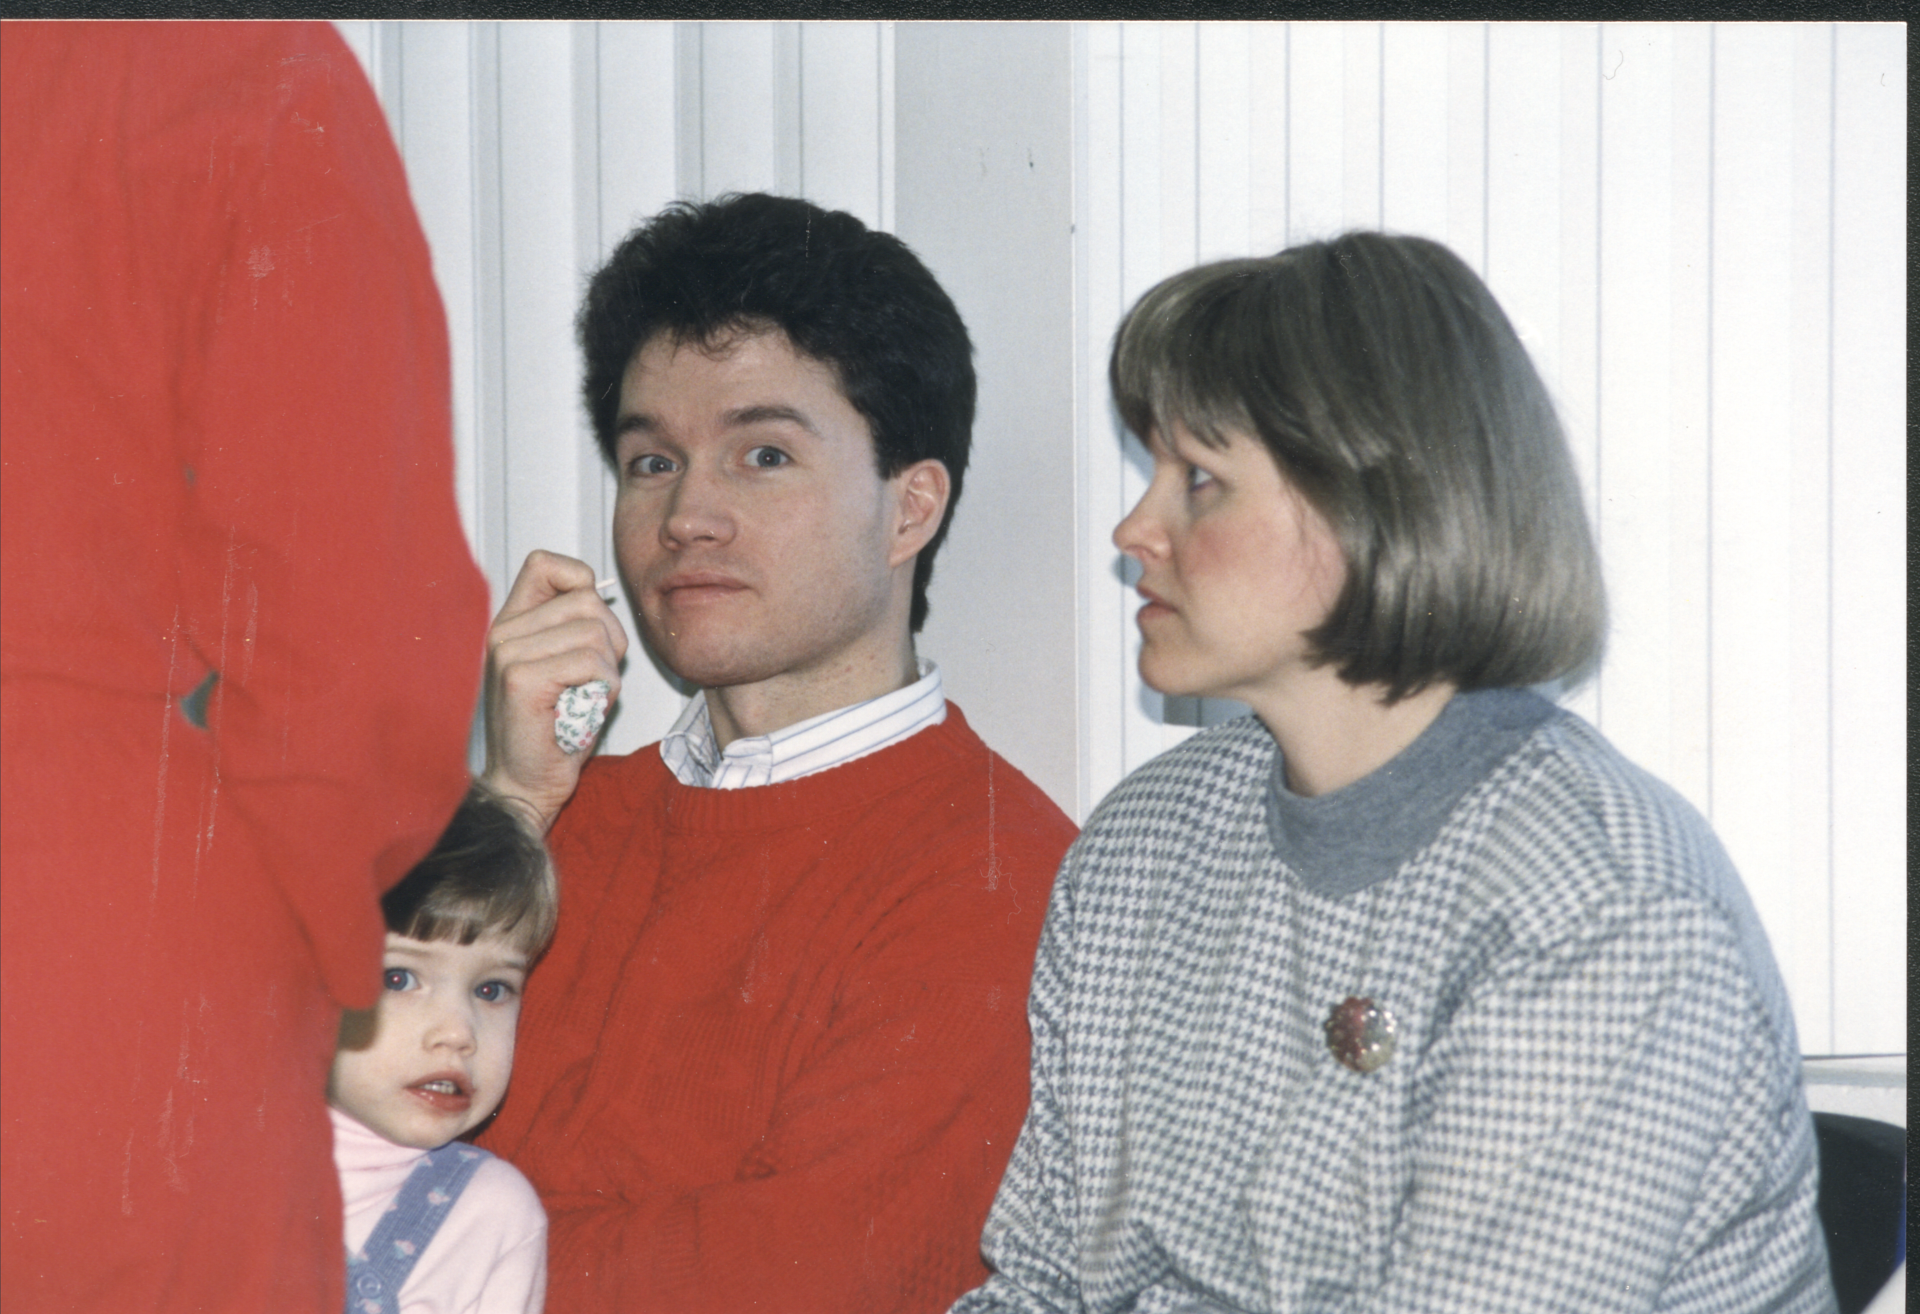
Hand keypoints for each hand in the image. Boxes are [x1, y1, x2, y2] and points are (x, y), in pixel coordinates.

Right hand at [481, 550, 627, 830]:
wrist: (526, 783)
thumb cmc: (554, 729)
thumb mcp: (568, 665)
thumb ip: (576, 625)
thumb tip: (600, 594)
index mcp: (510, 623)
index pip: (544, 563)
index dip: (579, 581)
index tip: (589, 624)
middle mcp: (502, 632)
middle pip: (586, 600)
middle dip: (610, 639)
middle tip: (593, 678)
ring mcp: (507, 653)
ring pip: (594, 632)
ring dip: (608, 670)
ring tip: (585, 697)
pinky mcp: (520, 679)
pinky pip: (592, 663)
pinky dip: (604, 689)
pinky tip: (582, 710)